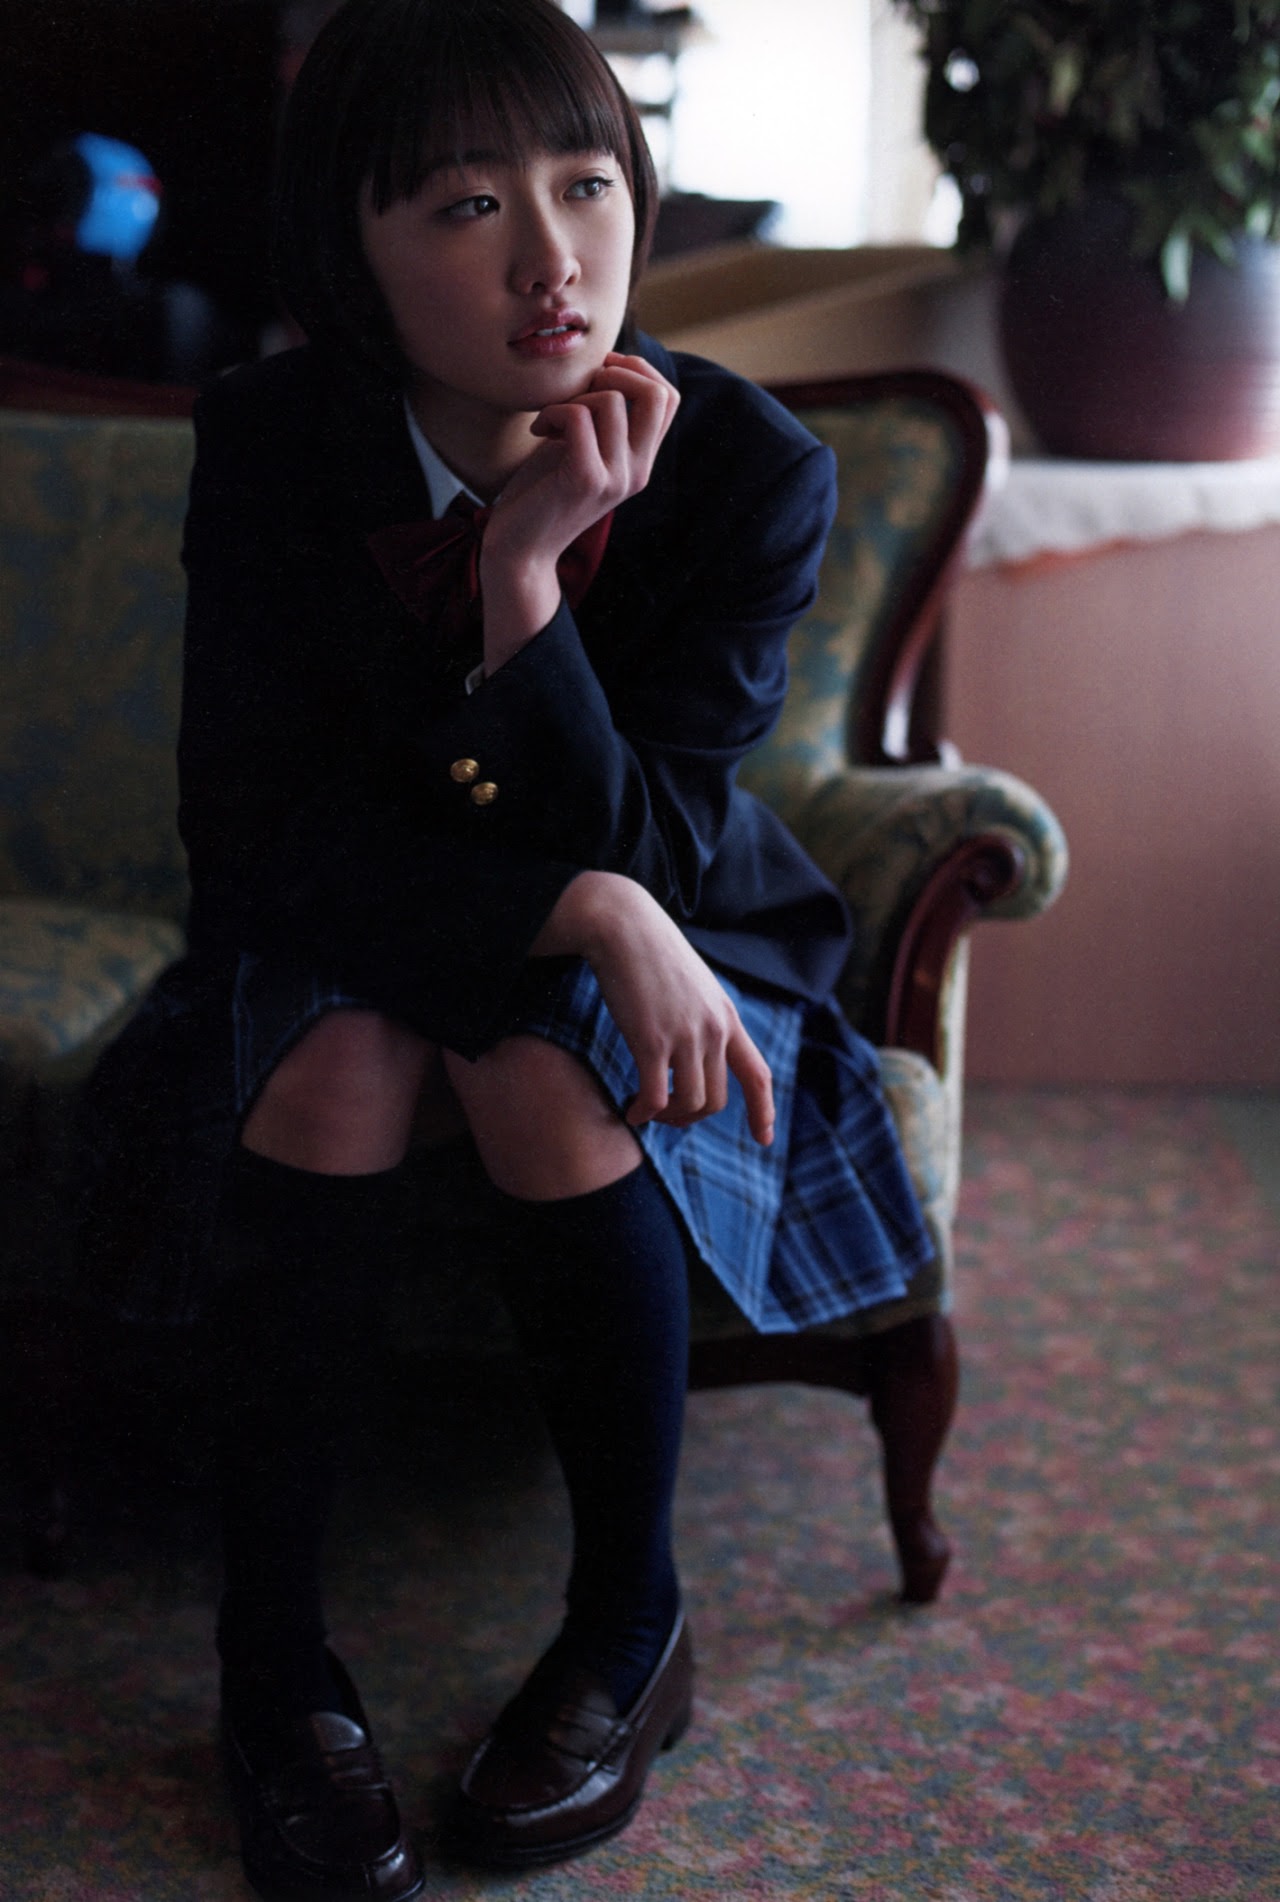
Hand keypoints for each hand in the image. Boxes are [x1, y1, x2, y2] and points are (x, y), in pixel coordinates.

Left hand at [479, 355, 678, 670]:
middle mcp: (638, 472)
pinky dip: (553, 412)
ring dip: (573, 397)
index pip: (668, 398)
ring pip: (611, 401)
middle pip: (657, 394)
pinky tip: (538, 430)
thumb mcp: (580, 450)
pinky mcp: (586, 481)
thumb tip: (601, 368)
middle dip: (616, 372)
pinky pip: (579, 418)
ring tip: (551, 419)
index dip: (637, 370)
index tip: (599, 373)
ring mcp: (615, 478)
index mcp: (640, 462)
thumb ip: (600, 420)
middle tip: (579, 388)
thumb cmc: (542, 495)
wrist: (520, 551)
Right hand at [533, 872, 775, 1146]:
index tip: (764, 1139)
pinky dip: (643, 1113)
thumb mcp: (692, 985)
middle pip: (715, 1100)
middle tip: (665, 1116)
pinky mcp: (651, 1040)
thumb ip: (701, 1017)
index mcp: (726, 1017)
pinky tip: (631, 1111)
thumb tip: (693, 1049)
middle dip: (690, 1117)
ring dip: (667, 1119)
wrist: (623, 926)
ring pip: (689, 1104)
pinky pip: (655, 1098)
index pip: (757, 1073)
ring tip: (645, 1112)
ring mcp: (685, 1036)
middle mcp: (713, 1030)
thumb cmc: (651, 954)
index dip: (763, 1110)